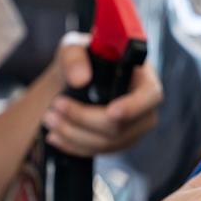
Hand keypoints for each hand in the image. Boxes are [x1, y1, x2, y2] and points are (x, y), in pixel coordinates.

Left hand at [43, 32, 163, 156]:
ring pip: (107, 142)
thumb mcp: (73, 48)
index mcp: (142, 76)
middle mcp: (144, 105)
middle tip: (56, 106)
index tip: (111, 112)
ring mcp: (133, 128)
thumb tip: (80, 79)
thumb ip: (74, 57)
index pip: (150, 95)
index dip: (133, 107)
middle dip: (84, 119)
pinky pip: (98, 152)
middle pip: (123, 125)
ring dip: (73, 133)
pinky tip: (55, 135)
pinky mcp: (118, 143)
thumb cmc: (80, 61)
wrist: (71, 83)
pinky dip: (73, 145)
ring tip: (49, 118)